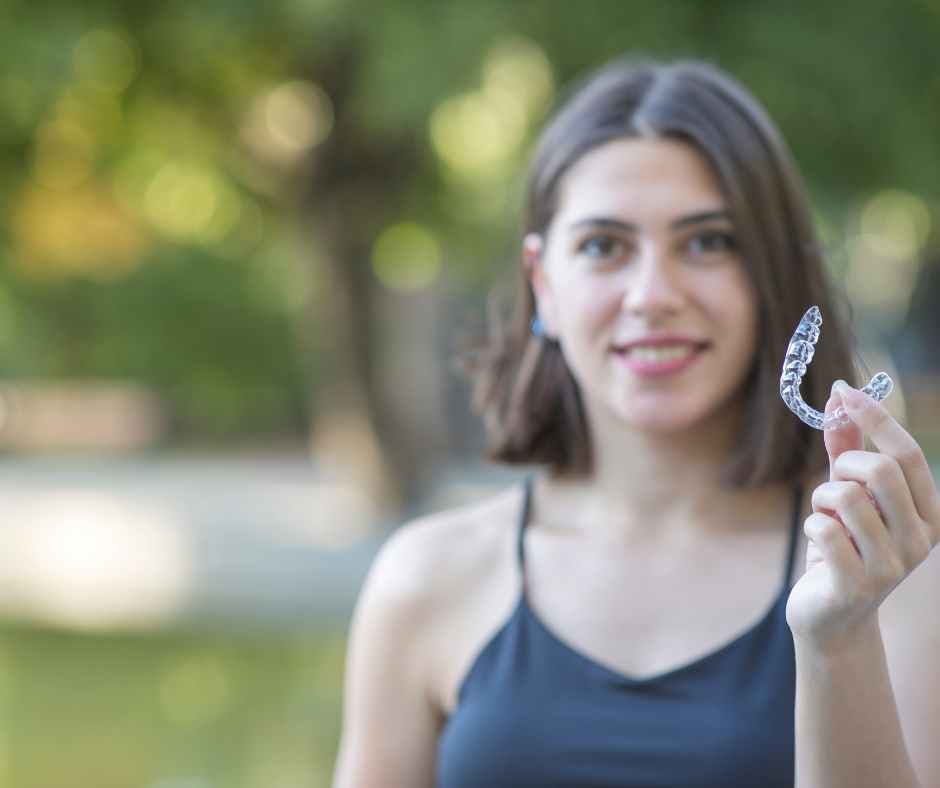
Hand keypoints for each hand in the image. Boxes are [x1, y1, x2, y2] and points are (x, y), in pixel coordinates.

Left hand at [785, 380, 939, 651]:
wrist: (830, 618)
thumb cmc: (842, 547)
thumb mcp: (847, 494)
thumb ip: (847, 448)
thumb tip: (840, 397)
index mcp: (928, 513)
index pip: (907, 453)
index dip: (875, 417)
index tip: (843, 390)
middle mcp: (920, 539)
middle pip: (879, 469)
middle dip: (843, 467)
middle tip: (834, 485)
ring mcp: (893, 566)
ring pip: (845, 495)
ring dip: (821, 500)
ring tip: (825, 520)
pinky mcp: (858, 585)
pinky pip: (823, 529)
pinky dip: (812, 526)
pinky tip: (819, 544)